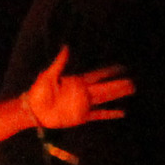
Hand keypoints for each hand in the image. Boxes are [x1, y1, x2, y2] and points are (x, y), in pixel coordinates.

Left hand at [19, 45, 133, 129]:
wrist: (32, 111)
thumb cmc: (37, 93)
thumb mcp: (48, 76)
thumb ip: (59, 63)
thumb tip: (66, 48)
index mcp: (76, 82)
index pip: (96, 76)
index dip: (107, 72)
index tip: (120, 68)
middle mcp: (82, 93)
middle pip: (104, 88)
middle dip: (117, 85)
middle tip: (131, 82)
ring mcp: (82, 105)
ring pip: (104, 100)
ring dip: (116, 96)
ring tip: (129, 91)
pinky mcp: (80, 117)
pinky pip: (98, 115)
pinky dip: (109, 114)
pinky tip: (120, 113)